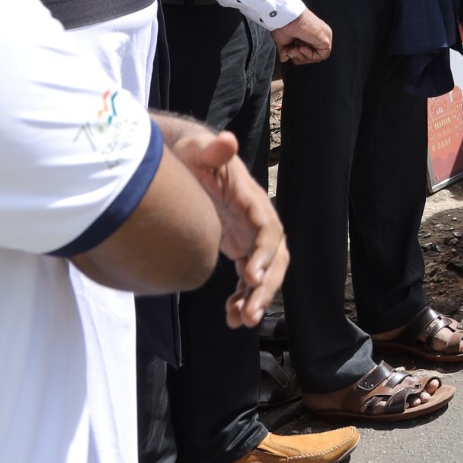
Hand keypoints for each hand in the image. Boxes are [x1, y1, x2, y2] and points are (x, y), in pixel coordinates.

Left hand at [154, 114, 285, 328]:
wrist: (186, 160)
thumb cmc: (189, 154)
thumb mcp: (195, 149)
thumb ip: (210, 150)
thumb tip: (227, 141)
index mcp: (249, 199)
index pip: (267, 229)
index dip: (264, 254)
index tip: (250, 277)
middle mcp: (256, 219)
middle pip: (275, 256)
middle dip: (267, 286)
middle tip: (250, 315)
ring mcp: (249, 234)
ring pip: (266, 271)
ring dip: (258, 298)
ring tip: (241, 322)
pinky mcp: (239, 245)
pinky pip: (250, 277)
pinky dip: (244, 297)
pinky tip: (231, 316)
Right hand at [272, 9, 333, 64]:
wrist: (287, 19)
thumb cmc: (284, 25)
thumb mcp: (284, 41)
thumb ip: (285, 51)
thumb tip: (284, 58)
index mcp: (310, 35)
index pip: (309, 53)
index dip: (298, 56)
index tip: (289, 51)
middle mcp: (318, 36)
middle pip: (314, 57)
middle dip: (300, 58)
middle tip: (292, 50)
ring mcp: (323, 37)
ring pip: (318, 57)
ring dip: (303, 56)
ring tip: (296, 48)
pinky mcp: (326, 39)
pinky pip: (322, 55)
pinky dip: (309, 55)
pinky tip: (302, 47)